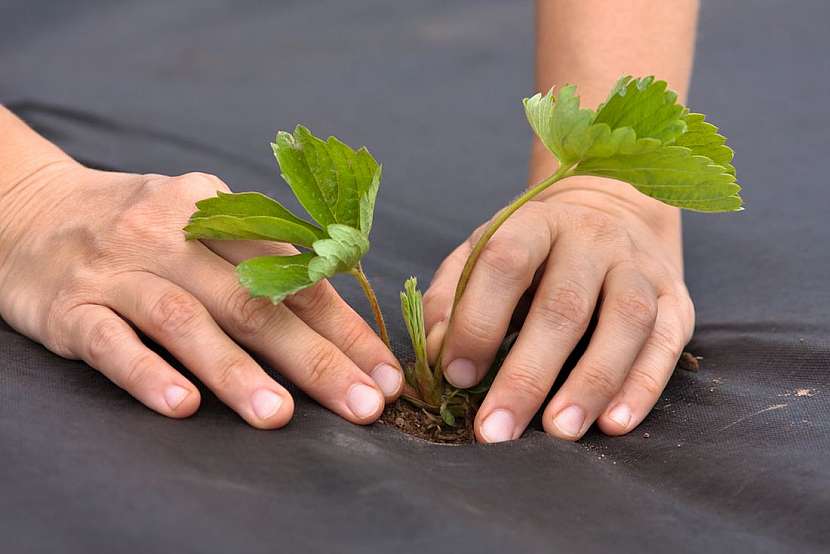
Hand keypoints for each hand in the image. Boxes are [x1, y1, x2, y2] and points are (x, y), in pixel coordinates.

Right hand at [0, 160, 402, 427]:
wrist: (29, 209)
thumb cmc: (141, 228)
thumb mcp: (203, 221)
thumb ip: (261, 259)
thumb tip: (340, 322)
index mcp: (218, 211)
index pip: (294, 275)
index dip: (345, 328)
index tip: (383, 374)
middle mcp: (171, 235)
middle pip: (252, 300)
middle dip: (313, 357)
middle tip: (359, 405)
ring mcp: (119, 269)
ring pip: (184, 321)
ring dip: (235, 371)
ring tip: (277, 416)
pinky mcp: (70, 306)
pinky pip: (110, 342)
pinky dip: (147, 374)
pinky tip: (182, 406)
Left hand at [423, 180, 693, 441]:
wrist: (610, 214)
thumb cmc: (531, 252)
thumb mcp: (480, 256)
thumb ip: (449, 300)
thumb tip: (438, 354)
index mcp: (535, 222)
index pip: (506, 261)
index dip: (479, 319)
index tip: (458, 376)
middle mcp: (592, 239)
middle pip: (564, 305)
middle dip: (527, 375)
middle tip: (497, 431)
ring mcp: (640, 267)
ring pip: (625, 323)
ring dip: (592, 383)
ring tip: (559, 431)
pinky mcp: (676, 300)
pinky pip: (666, 344)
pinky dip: (642, 386)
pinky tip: (614, 423)